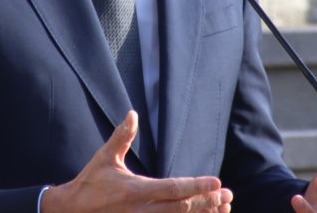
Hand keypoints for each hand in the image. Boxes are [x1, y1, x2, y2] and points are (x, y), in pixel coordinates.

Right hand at [41, 111, 233, 212]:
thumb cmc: (90, 184)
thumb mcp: (105, 158)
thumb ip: (122, 136)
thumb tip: (133, 113)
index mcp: (135, 191)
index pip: (173, 188)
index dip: (197, 186)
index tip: (217, 182)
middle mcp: (141, 211)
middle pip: (182, 208)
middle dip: (207, 202)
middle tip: (226, 195)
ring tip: (222, 208)